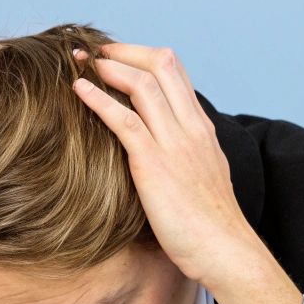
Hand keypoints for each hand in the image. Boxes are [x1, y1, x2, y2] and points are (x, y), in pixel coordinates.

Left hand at [73, 44, 301, 303]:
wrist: (225, 252)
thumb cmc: (209, 228)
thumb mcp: (200, 181)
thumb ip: (182, 161)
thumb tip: (159, 161)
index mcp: (201, 129)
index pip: (176, 73)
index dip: (143, 57)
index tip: (116, 57)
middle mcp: (190, 128)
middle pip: (161, 64)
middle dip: (124, 51)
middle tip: (95, 51)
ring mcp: (174, 143)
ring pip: (142, 84)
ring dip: (108, 68)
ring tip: (81, 62)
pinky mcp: (155, 164)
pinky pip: (124, 119)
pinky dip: (98, 99)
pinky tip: (78, 90)